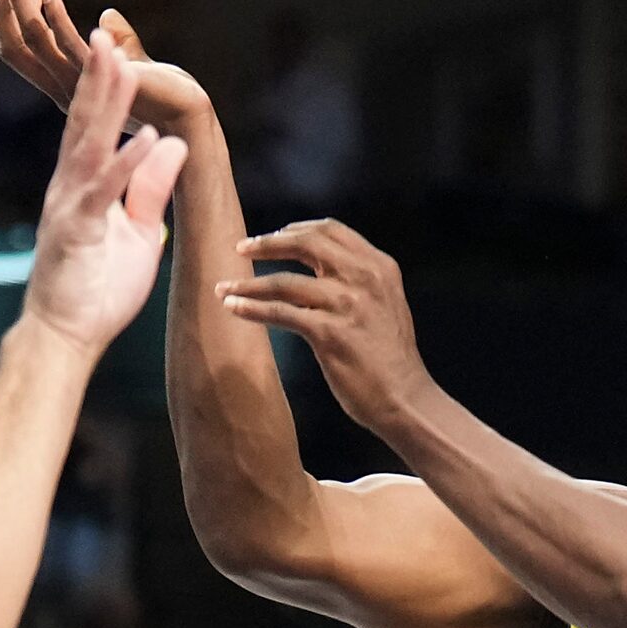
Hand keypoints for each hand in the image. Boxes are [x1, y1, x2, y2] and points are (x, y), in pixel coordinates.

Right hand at [0, 0, 209, 131]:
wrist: (185, 115)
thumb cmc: (163, 93)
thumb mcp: (131, 64)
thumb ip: (118, 42)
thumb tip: (107, 15)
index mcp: (65, 87)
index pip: (23, 54)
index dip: (11, 20)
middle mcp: (64, 90)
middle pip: (19, 48)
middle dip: (7, 8)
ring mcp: (80, 86)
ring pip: (36, 42)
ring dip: (22, 4)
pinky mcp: (102, 78)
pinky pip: (69, 47)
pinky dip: (55, 19)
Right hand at [20, 28, 189, 358]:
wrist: (63, 339)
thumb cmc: (95, 291)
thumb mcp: (137, 231)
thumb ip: (148, 188)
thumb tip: (172, 145)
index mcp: (82, 186)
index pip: (94, 128)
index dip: (105, 89)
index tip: (119, 50)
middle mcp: (68, 188)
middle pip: (85, 123)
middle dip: (98, 77)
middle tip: (110, 33)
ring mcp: (68, 207)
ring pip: (89, 145)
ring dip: (107, 104)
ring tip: (122, 63)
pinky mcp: (75, 233)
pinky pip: (103, 192)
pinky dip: (125, 164)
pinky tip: (147, 137)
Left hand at [215, 220, 433, 437]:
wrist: (404, 398)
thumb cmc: (389, 357)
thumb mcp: (385, 303)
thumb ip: (359, 280)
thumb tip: (320, 267)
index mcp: (379, 266)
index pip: (331, 230)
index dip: (296, 229)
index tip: (272, 237)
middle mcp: (365, 278)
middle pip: (306, 244)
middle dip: (267, 243)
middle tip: (240, 248)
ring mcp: (347, 305)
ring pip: (284, 282)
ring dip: (247, 283)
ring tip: (222, 287)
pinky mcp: (329, 334)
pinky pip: (280, 313)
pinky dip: (251, 309)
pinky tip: (232, 309)